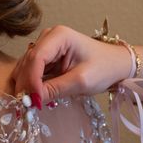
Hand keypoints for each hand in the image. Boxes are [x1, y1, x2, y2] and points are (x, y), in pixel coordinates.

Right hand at [11, 25, 131, 103]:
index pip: (36, 58)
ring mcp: (45, 46)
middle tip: (27, 106)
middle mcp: (48, 37)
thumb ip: (55, 89)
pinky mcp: (46, 57)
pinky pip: (32, 71)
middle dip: (26, 84)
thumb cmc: (104, 68)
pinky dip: (31, 84)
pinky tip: (34, 96)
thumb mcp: (81, 81)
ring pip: (26, 67)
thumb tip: (32, 100)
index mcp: (59, 36)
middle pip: (28, 62)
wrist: (115, 64)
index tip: (32, 100)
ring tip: (31, 103)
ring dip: (26, 85)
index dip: (31, 80)